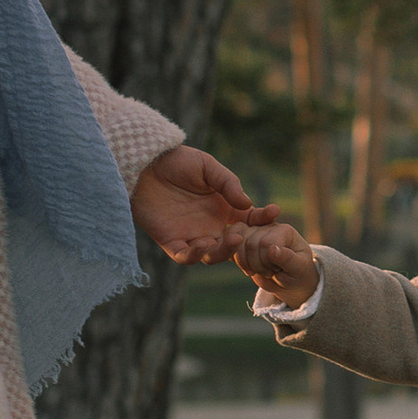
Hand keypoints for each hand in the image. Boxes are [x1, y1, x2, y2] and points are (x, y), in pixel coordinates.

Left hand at [131, 145, 269, 265]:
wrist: (143, 164)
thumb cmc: (176, 161)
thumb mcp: (207, 167)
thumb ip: (228, 183)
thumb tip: (248, 204)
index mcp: (223, 208)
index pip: (249, 220)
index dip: (262, 219)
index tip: (274, 213)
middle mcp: (210, 225)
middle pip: (233, 244)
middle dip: (243, 243)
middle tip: (245, 234)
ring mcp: (191, 235)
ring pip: (213, 255)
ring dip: (223, 252)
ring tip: (231, 239)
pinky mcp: (171, 242)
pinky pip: (186, 256)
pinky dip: (195, 256)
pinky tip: (202, 245)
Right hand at [233, 218, 321, 309]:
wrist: (290, 280)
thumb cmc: (299, 273)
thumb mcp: (298, 269)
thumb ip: (287, 258)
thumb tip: (272, 249)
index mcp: (284, 231)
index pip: (266, 243)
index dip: (268, 261)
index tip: (279, 269)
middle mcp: (268, 228)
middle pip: (250, 244)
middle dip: (258, 265)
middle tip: (271, 272)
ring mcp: (254, 234)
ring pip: (237, 245)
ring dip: (247, 264)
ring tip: (261, 271)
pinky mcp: (244, 242)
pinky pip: (231, 247)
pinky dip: (238, 261)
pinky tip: (249, 270)